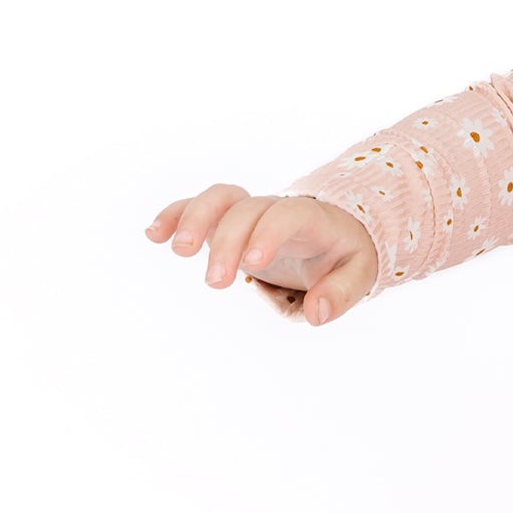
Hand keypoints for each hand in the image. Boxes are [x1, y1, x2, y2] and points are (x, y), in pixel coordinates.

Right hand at [146, 186, 379, 325]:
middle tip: (215, 283)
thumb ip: (341, 292)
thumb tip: (317, 313)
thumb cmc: (345, 254)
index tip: (252, 264)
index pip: (286, 215)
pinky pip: (197, 208)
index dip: (267, 234)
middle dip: (227, 242)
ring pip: (218, 199)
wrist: (336, 232)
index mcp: (311, 219)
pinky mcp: (227, 222)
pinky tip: (153, 235)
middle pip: (246, 210)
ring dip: (194, 219)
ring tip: (177, 251)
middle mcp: (275, 210)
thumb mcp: (359, 272)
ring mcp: (248, 213)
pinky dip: (175, 215)